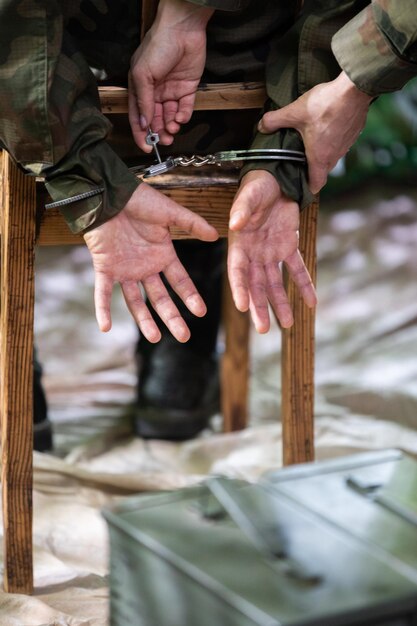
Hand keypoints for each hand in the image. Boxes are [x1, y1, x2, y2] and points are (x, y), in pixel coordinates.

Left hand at [83, 183, 217, 341]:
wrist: (110, 193)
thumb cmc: (140, 200)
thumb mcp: (170, 212)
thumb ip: (192, 224)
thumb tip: (216, 235)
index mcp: (163, 256)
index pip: (180, 282)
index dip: (190, 297)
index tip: (201, 312)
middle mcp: (145, 268)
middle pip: (161, 298)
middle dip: (172, 317)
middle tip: (184, 336)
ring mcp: (125, 270)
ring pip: (135, 301)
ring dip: (144, 320)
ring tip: (155, 338)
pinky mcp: (105, 268)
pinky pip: (103, 293)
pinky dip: (103, 310)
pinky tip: (105, 327)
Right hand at [129, 0, 212, 150]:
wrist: (182, 29)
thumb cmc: (157, 46)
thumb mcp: (143, 74)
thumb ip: (144, 101)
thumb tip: (144, 124)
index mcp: (140, 88)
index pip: (138, 116)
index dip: (141, 134)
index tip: (146, 147)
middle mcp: (155, 92)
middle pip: (155, 119)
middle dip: (158, 133)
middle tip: (163, 141)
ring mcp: (171, 91)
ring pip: (170, 116)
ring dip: (170, 126)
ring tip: (172, 130)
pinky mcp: (187, 88)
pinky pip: (185, 108)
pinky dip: (183, 116)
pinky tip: (180, 118)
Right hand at [228, 170, 316, 331]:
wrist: (276, 179)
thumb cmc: (257, 187)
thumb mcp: (249, 196)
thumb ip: (242, 210)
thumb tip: (235, 223)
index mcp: (239, 244)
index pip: (237, 272)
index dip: (239, 289)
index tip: (242, 307)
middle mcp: (253, 254)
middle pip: (255, 285)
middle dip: (259, 307)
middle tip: (263, 329)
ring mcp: (271, 253)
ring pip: (275, 283)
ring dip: (280, 303)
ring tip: (288, 324)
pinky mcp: (288, 247)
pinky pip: (297, 269)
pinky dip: (304, 285)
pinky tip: (311, 302)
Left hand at [258, 71, 372, 193]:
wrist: (354, 89)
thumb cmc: (325, 105)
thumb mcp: (294, 112)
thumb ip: (274, 121)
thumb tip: (261, 126)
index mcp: (320, 157)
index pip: (316, 184)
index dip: (308, 188)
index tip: (301, 185)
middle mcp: (335, 156)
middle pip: (323, 171)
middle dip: (313, 170)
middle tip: (300, 162)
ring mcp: (346, 145)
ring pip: (332, 158)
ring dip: (323, 154)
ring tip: (311, 143)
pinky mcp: (353, 134)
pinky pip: (341, 144)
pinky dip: (333, 142)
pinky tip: (326, 129)